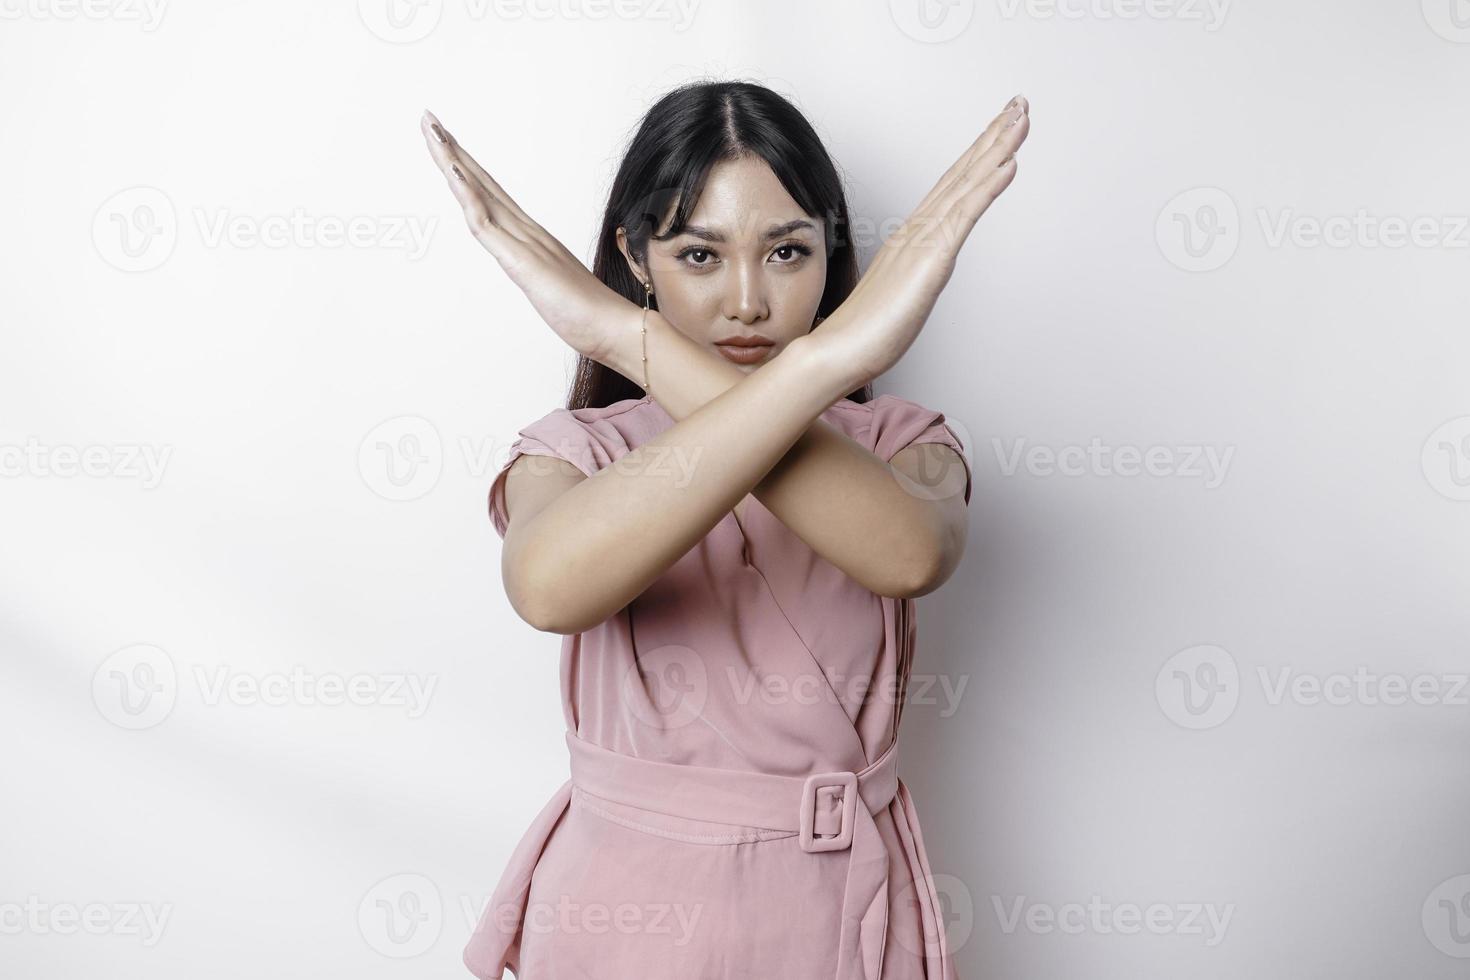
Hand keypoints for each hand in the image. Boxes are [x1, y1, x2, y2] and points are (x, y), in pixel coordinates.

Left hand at [419, 109, 637, 364]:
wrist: (615, 329)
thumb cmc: (591, 315)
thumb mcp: (554, 290)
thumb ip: (543, 276)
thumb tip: (538, 275)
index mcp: (532, 237)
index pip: (492, 194)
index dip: (467, 167)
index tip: (446, 141)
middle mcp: (528, 231)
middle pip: (482, 183)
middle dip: (453, 150)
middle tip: (429, 119)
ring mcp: (526, 242)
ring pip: (480, 193)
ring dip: (453, 160)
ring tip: (433, 130)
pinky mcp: (522, 261)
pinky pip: (487, 224)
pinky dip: (469, 195)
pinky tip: (454, 173)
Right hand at [810, 95, 1029, 390]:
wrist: (839, 350)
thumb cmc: (864, 332)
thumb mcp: (899, 297)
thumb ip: (911, 278)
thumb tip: (921, 273)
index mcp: (912, 237)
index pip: (952, 187)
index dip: (977, 155)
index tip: (999, 130)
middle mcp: (918, 229)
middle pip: (961, 172)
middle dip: (993, 135)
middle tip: (1018, 103)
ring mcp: (924, 240)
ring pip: (967, 182)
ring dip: (997, 146)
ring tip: (1020, 116)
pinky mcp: (932, 259)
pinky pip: (965, 214)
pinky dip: (988, 185)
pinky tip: (1008, 163)